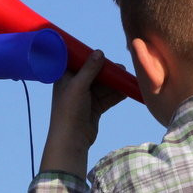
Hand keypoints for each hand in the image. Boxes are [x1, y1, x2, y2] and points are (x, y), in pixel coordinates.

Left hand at [39, 50, 125, 176]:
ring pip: (102, 86)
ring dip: (114, 83)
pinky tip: (127, 90)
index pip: (77, 62)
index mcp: (65, 78)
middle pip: (94, 74)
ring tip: (127, 78)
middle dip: (107, 71)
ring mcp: (85, 98)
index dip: (89, 57)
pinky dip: (116, 94)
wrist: (72, 140)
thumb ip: (89, 69)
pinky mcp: (94, 108)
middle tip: (121, 68)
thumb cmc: (70, 111)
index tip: (103, 53)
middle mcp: (74, 86)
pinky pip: (107, 98)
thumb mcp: (79, 86)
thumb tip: (99, 52)